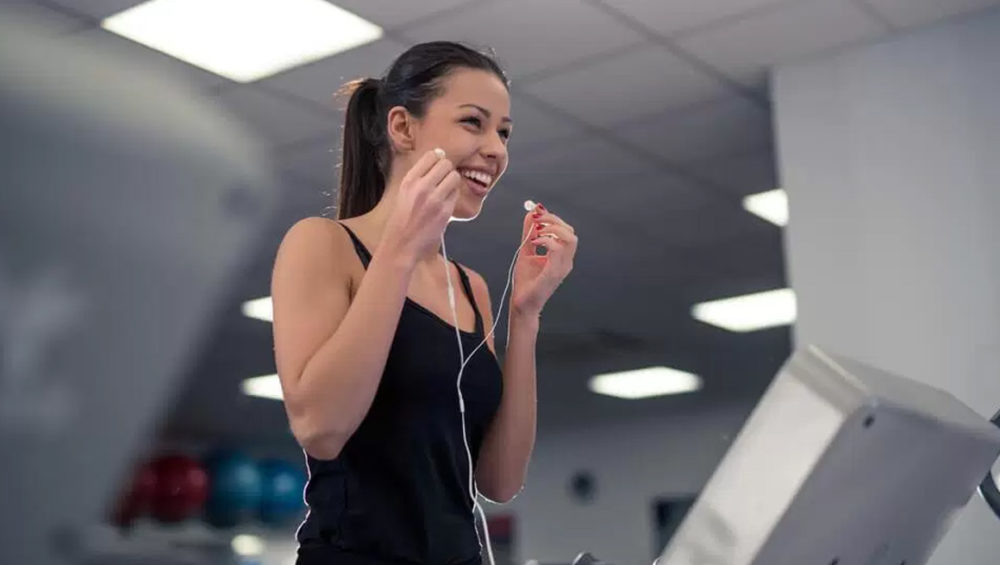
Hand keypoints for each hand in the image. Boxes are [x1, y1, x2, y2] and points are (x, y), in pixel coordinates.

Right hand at [380, 149, 462, 265]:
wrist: (401, 245)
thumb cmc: (401, 221)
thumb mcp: (404, 193)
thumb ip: (419, 177)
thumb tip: (439, 156)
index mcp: (409, 181)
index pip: (432, 155)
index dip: (438, 160)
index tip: (437, 168)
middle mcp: (422, 187)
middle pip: (446, 164)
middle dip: (447, 171)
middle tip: (443, 181)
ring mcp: (435, 199)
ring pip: (454, 177)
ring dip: (452, 183)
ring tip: (445, 192)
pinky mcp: (445, 211)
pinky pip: (456, 194)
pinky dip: (453, 197)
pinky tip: (445, 204)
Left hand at [510, 204, 576, 316]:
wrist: (522, 302)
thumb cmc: (526, 280)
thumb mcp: (527, 250)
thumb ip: (530, 233)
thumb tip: (532, 213)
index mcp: (561, 256)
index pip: (566, 230)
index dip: (553, 218)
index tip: (537, 212)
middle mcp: (566, 260)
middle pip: (570, 231)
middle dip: (553, 220)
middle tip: (537, 219)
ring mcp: (563, 267)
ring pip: (569, 238)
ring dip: (552, 228)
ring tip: (537, 231)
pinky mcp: (555, 272)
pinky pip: (558, 249)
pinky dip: (546, 240)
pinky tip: (535, 241)